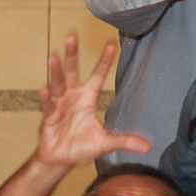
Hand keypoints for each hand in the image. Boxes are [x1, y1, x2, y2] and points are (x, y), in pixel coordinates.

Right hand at [32, 34, 150, 167]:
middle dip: (72, 55)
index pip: (98, 75)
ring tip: (54, 56)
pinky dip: (47, 98)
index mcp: (88, 98)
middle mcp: (73, 96)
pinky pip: (48, 105)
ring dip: (55, 70)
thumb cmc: (82, 147)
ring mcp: (59, 104)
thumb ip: (125, 141)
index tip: (111, 44)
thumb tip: (148, 147)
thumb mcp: (105, 143)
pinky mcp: (49, 116)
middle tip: (72, 36)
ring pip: (57, 83)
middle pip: (72, 71)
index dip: (104, 61)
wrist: (61, 160)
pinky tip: (47, 89)